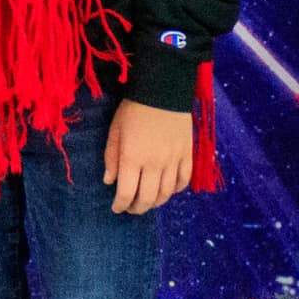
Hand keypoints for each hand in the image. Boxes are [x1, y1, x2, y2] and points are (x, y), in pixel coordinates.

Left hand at [103, 99, 192, 213]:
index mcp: (132, 157)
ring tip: (148, 202)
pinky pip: (184, 180)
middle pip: (147, 198)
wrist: (163, 90)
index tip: (117, 208)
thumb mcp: (115, 130)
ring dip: (156, 202)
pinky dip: (175, 190)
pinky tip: (168, 189)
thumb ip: (111, 157)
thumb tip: (109, 181)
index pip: (126, 193)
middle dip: (137, 208)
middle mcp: (154, 163)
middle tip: (131, 208)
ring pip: (166, 193)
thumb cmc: (134, 109)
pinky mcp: (188, 154)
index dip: (120, 205)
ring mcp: (174, 160)